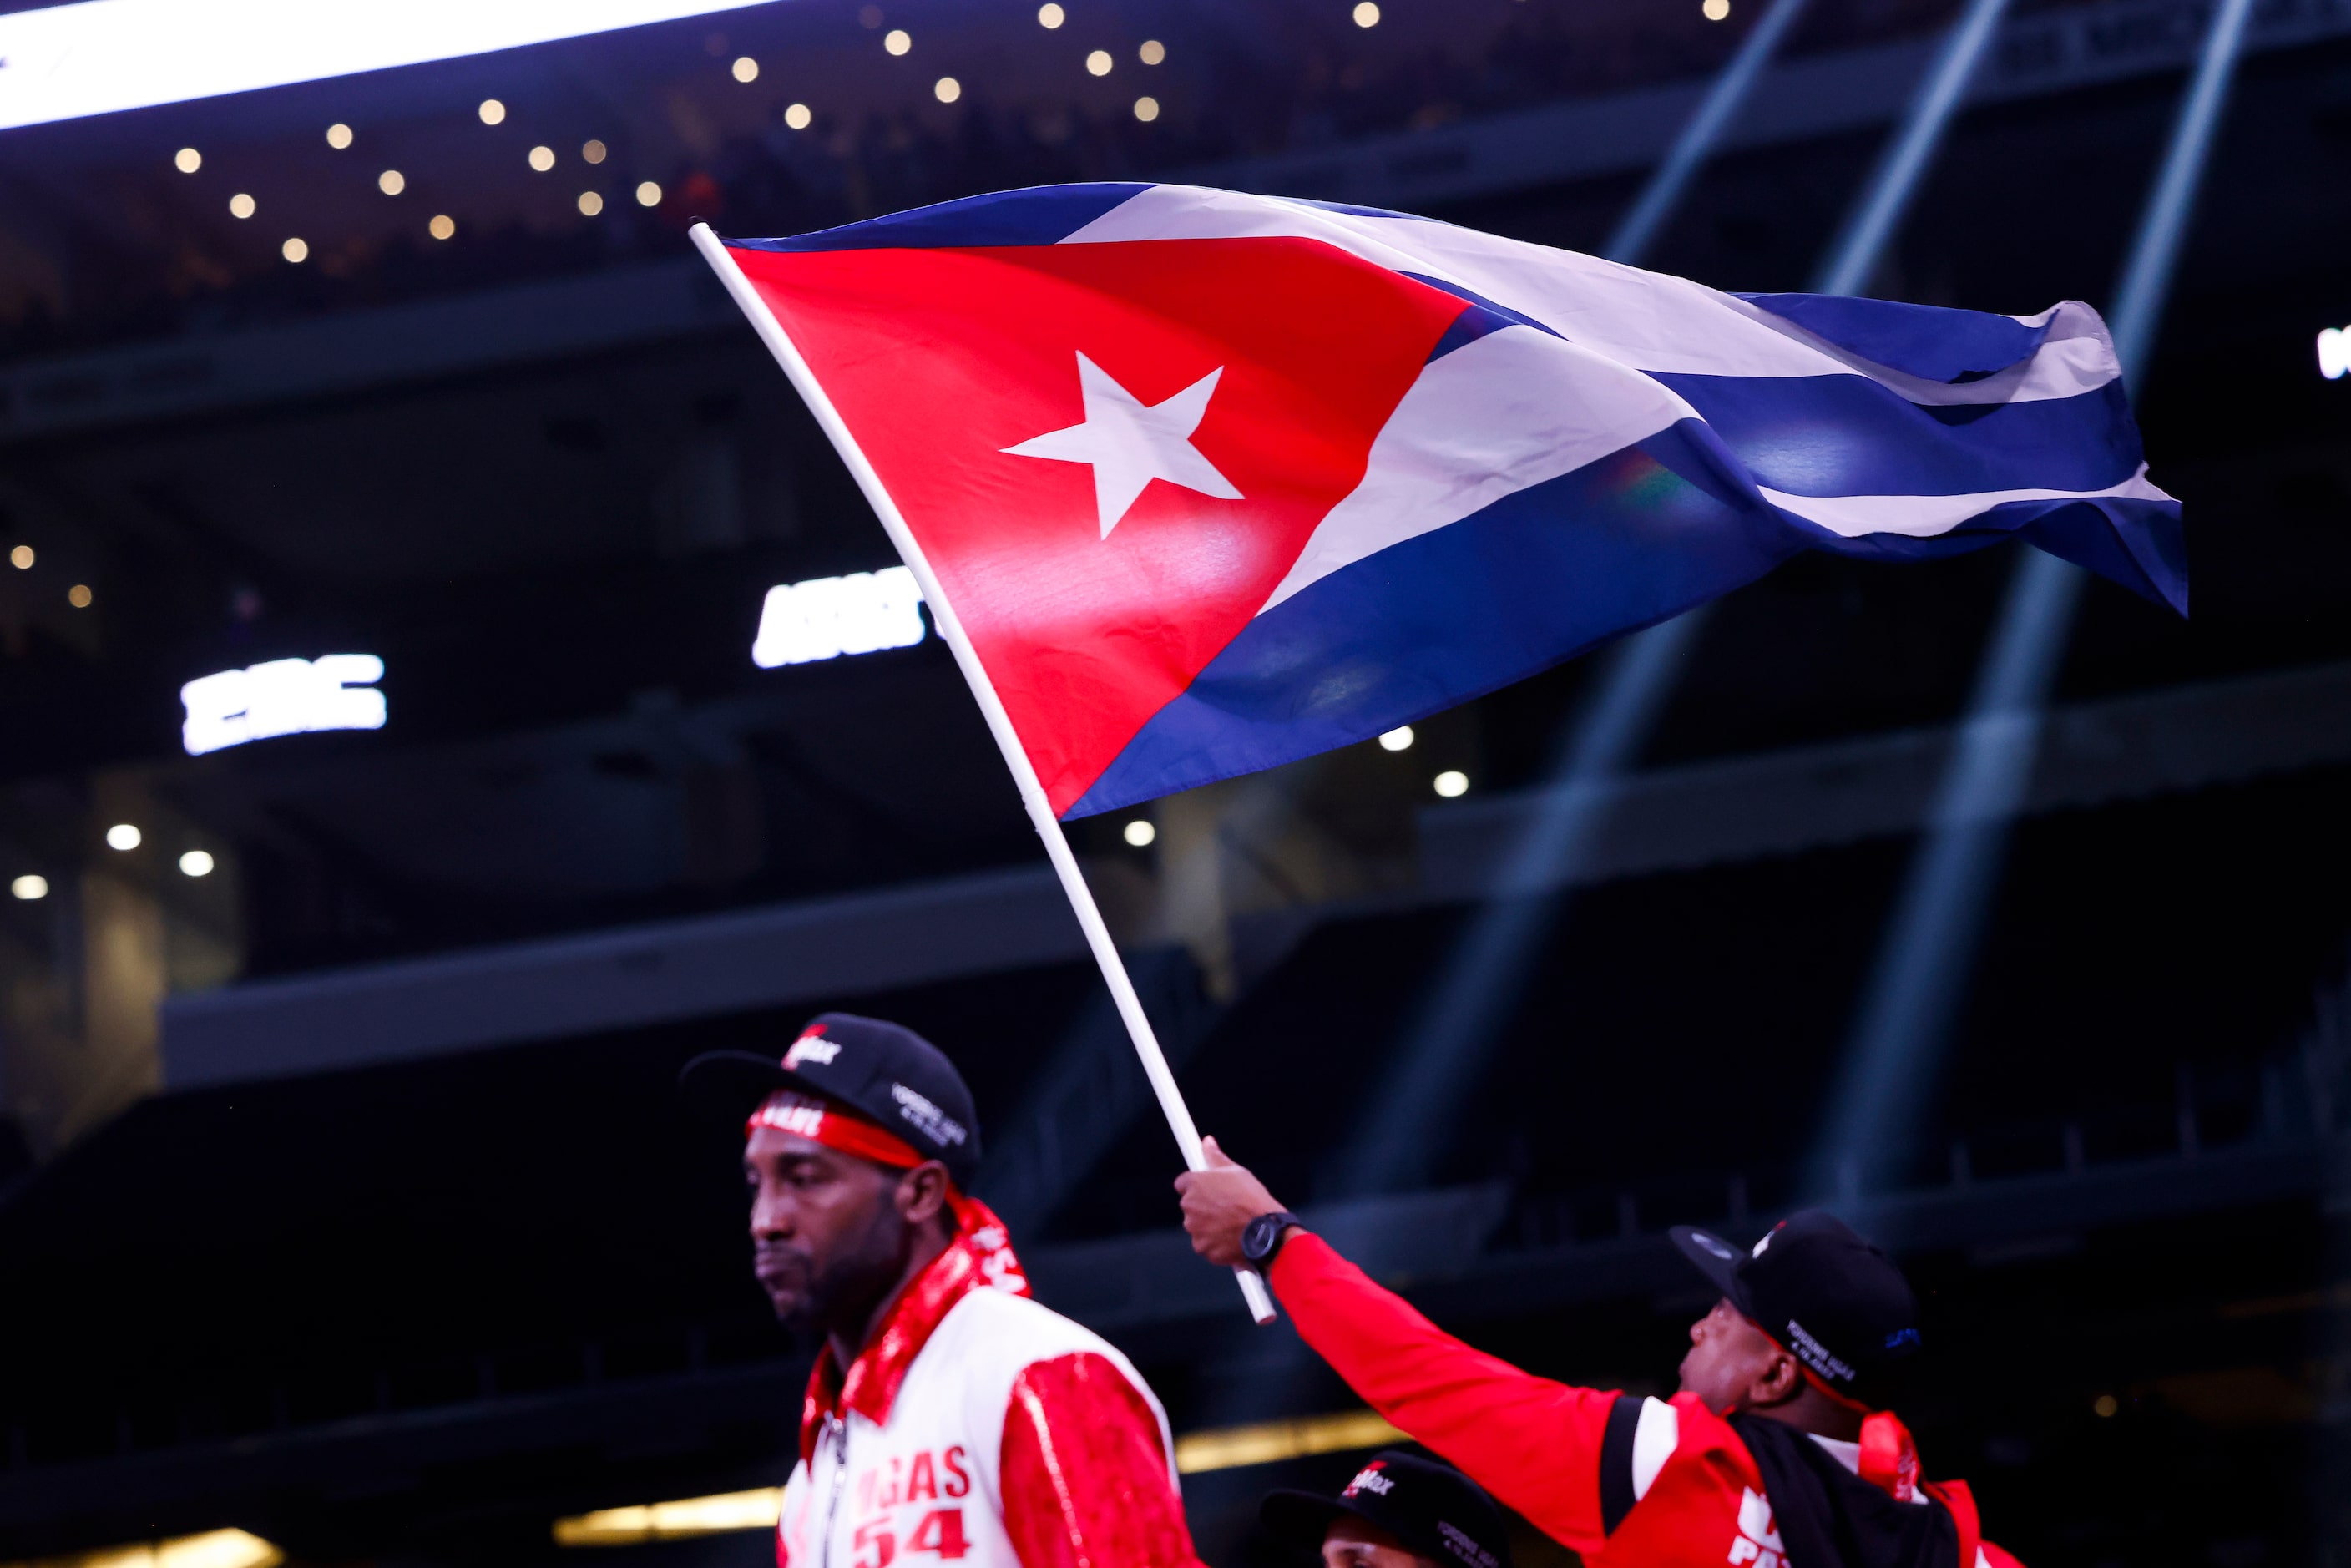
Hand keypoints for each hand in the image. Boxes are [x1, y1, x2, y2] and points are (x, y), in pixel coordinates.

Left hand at [1175, 1136, 1286, 1268]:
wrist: (1265, 1230)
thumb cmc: (1253, 1199)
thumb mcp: (1237, 1172)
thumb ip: (1216, 1157)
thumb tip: (1207, 1142)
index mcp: (1195, 1183)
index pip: (1183, 1183)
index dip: (1197, 1187)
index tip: (1208, 1190)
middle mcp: (1189, 1205)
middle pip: (1190, 1205)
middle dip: (1203, 1207)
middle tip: (1225, 1208)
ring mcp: (1194, 1228)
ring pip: (1197, 1226)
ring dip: (1208, 1225)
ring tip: (1232, 1223)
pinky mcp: (1202, 1247)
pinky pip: (1205, 1244)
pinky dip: (1215, 1243)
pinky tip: (1231, 1238)